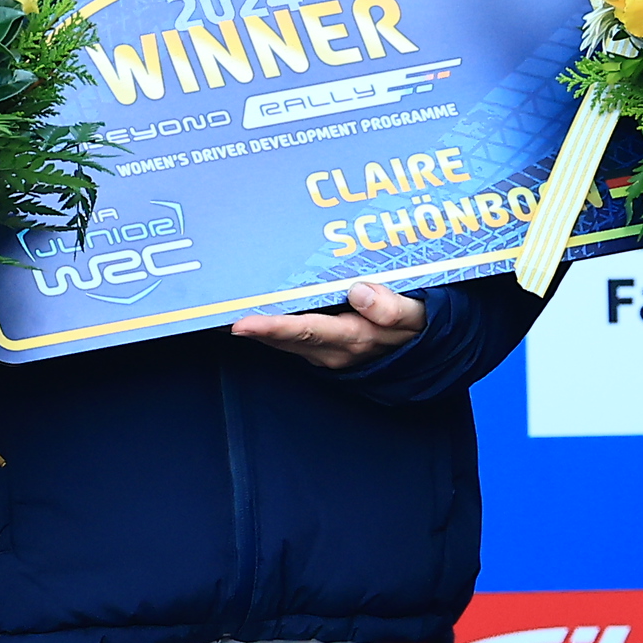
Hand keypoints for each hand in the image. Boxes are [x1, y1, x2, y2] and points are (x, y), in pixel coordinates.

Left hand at [233, 280, 427, 371]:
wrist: (430, 346)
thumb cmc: (422, 324)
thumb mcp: (420, 315)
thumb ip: (393, 308)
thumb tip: (359, 290)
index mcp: (355, 338)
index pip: (307, 331)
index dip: (273, 329)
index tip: (242, 324)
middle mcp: (334, 350)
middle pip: (284, 339)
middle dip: (250, 328)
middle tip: (212, 309)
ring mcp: (327, 351)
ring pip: (284, 340)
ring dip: (257, 328)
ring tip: (222, 306)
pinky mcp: (326, 346)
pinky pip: (292, 337)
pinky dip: (273, 326)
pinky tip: (258, 309)